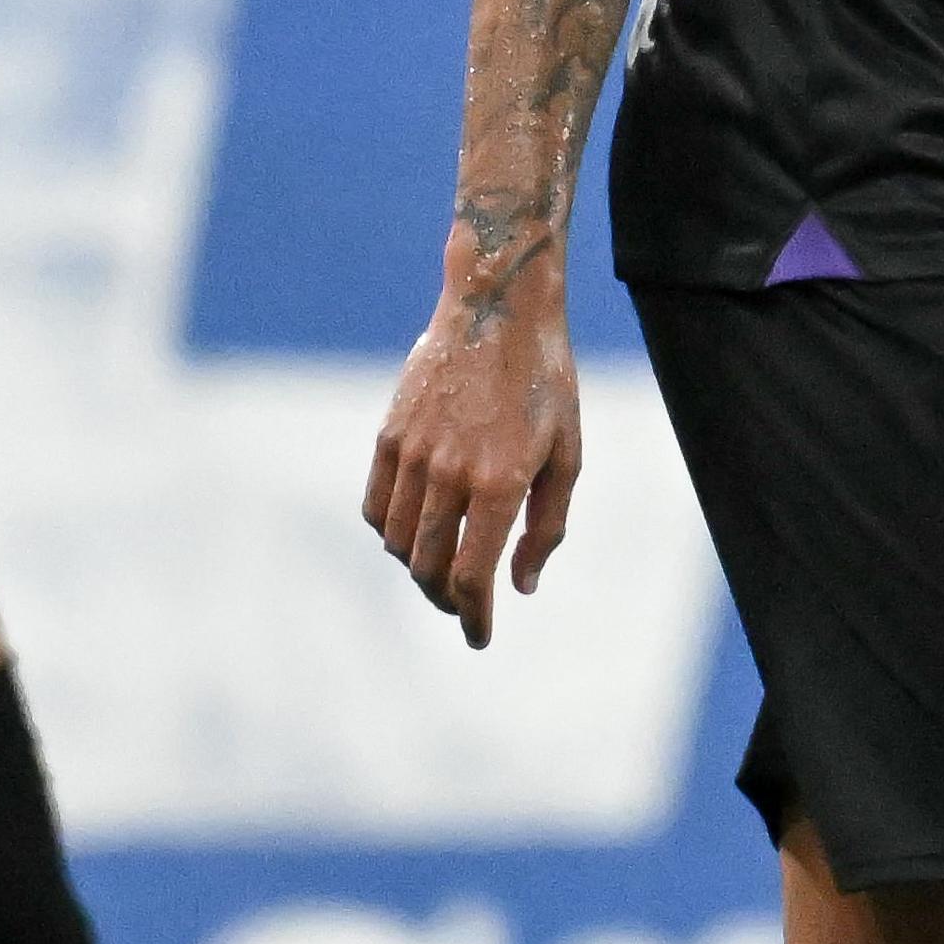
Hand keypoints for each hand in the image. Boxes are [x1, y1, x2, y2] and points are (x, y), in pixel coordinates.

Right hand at [363, 283, 583, 647]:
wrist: (497, 307)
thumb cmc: (545, 380)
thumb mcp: (568, 454)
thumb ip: (546, 527)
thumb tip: (520, 587)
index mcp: (501, 483)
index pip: (473, 577)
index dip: (475, 618)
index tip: (480, 637)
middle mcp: (450, 474)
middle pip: (429, 569)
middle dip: (447, 600)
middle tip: (465, 606)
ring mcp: (413, 453)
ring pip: (397, 543)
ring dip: (417, 570)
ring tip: (441, 570)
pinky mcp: (390, 435)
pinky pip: (375, 506)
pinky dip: (388, 533)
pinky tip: (411, 534)